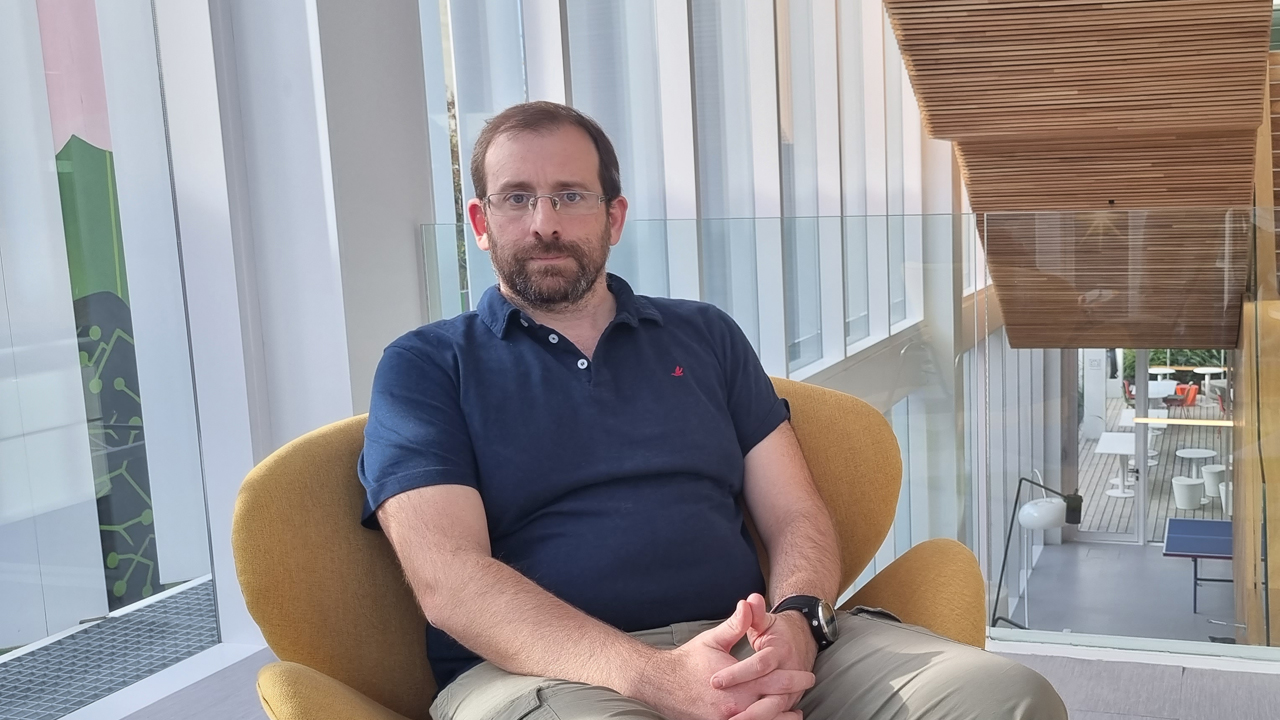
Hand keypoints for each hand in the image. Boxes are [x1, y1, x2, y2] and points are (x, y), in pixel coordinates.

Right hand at [633, 599, 813, 719]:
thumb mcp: (713, 640)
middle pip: (776, 706)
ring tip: (794, 713)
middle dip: (794, 697)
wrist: (660, 683)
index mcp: (739, 684)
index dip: (796, 678)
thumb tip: (750, 602)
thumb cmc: (688, 661)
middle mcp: (736, 707)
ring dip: (783, 718)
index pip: (778, 682)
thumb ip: (736, 624)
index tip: (807, 674)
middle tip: (806, 689)